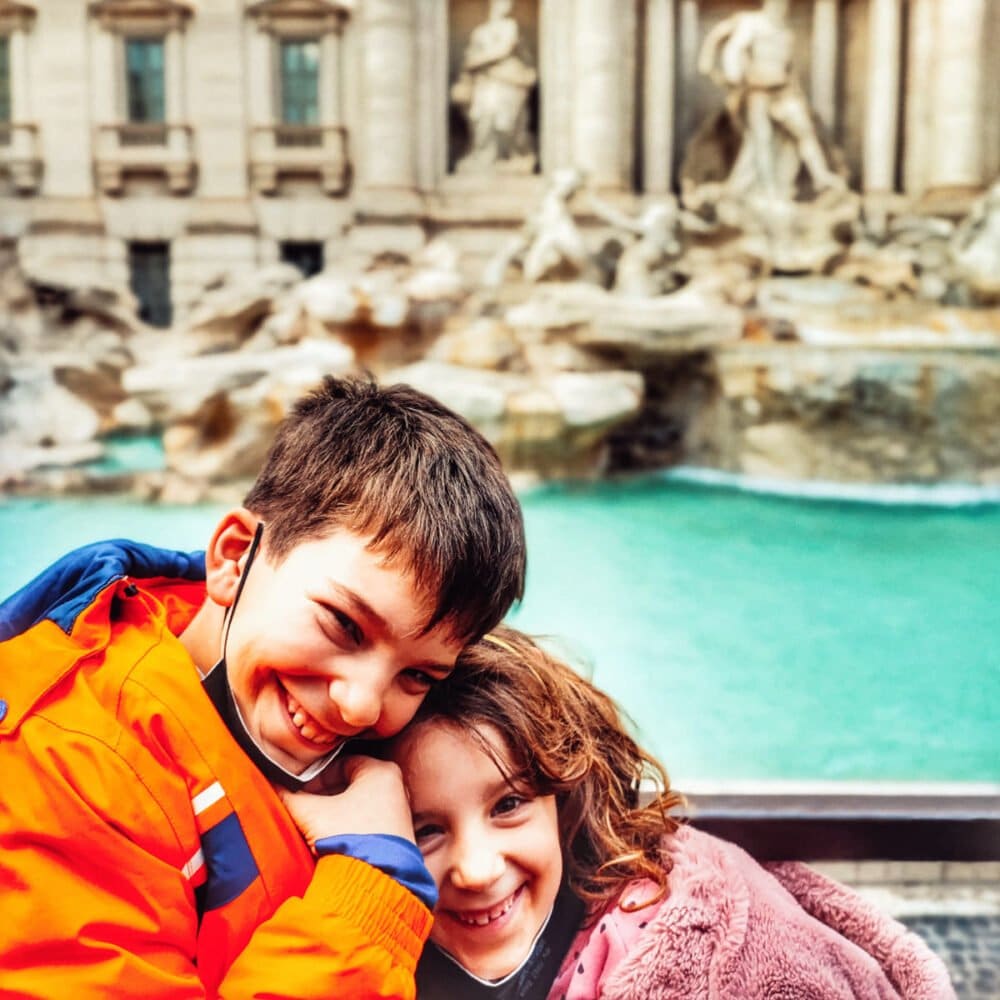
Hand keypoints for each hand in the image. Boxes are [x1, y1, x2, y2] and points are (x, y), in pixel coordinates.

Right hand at [276, 755, 414, 848]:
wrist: (373, 882)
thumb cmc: (348, 838)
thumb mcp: (312, 814)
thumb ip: (290, 797)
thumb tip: (273, 788)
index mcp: (382, 771)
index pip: (343, 763)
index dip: (317, 775)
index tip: (300, 787)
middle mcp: (396, 787)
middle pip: (351, 783)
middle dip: (323, 794)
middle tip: (303, 804)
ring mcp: (398, 812)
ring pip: (358, 804)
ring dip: (333, 811)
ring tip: (312, 823)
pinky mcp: (396, 835)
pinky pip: (367, 821)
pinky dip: (347, 825)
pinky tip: (329, 838)